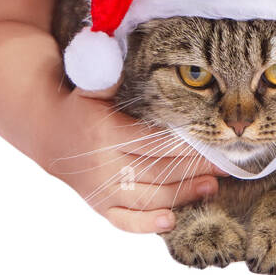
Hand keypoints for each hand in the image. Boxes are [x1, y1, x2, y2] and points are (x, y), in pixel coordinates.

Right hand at [33, 85, 229, 233]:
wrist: (48, 134)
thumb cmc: (80, 106)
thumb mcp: (90, 84)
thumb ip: (107, 72)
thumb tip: (121, 50)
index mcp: (105, 134)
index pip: (154, 143)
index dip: (184, 146)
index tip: (210, 141)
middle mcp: (103, 166)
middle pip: (158, 171)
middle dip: (195, 170)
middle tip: (227, 166)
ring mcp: (101, 190)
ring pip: (148, 198)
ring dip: (182, 194)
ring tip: (212, 186)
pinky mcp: (100, 206)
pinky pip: (125, 221)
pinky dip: (147, 224)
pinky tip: (172, 220)